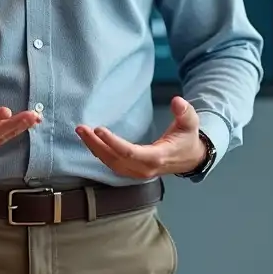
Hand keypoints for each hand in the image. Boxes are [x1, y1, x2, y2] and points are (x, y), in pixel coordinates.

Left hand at [76, 96, 205, 179]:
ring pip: (111, 163)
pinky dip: (99, 153)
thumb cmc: (188, 138)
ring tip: (81, 132)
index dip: (113, 142)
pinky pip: (112, 164)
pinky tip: (90, 141)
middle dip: (96, 144)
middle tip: (81, 129)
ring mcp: (137, 172)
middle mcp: (144, 168)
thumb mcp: (191, 122)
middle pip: (115, 159)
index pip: (131, 153)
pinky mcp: (132, 171)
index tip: (99, 129)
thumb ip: (185, 112)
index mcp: (157, 157)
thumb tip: (177, 101)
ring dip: (94, 148)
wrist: (190, 158)